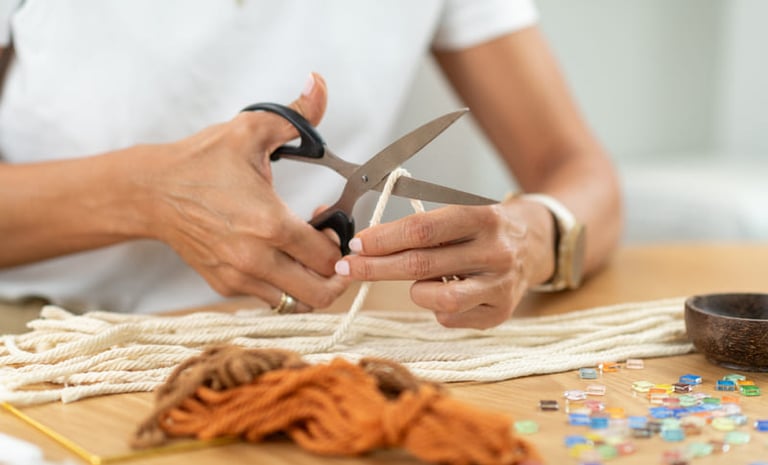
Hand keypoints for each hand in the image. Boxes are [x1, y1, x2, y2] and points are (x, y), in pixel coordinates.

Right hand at [138, 73, 347, 310]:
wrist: (151, 191)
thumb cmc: (201, 162)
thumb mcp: (250, 130)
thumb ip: (296, 114)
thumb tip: (318, 84)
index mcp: (269, 225)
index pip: (329, 257)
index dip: (342, 242)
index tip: (332, 222)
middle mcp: (256, 259)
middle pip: (321, 293)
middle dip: (337, 274)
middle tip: (332, 249)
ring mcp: (239, 277)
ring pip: (295, 303)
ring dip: (311, 282)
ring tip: (305, 254)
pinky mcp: (225, 285)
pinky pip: (269, 300)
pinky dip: (284, 285)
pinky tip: (278, 255)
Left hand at [333, 199, 554, 327]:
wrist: (537, 244)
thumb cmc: (486, 228)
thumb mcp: (464, 214)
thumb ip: (425, 229)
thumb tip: (368, 246)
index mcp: (484, 218)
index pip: (424, 228)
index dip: (385, 238)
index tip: (358, 244)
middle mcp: (495, 253)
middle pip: (421, 264)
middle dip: (376, 267)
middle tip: (348, 268)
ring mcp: (500, 286)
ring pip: (435, 298)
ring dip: (415, 291)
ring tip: (422, 281)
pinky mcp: (500, 313)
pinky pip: (449, 318)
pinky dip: (437, 307)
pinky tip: (449, 292)